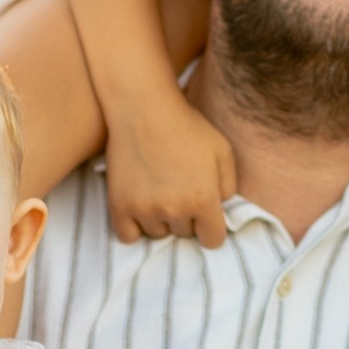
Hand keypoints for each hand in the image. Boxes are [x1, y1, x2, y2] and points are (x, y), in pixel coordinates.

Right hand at [103, 91, 237, 247]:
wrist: (144, 108)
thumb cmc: (187, 126)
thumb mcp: (223, 150)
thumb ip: (229, 186)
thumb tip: (220, 208)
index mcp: (203, 198)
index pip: (213, 240)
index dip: (212, 227)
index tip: (206, 213)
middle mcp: (174, 209)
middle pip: (185, 234)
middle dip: (187, 217)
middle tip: (179, 190)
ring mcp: (145, 209)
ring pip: (158, 234)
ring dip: (161, 219)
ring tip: (159, 192)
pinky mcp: (119, 205)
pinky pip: (128, 236)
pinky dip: (135, 227)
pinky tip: (141, 208)